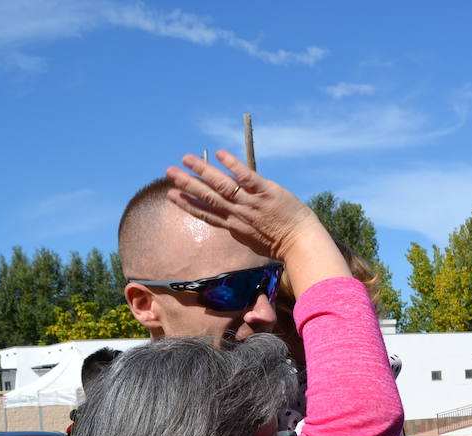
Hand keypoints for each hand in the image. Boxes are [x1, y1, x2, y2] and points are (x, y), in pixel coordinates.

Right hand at [166, 151, 324, 268]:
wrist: (302, 245)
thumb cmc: (283, 244)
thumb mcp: (255, 241)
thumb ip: (242, 229)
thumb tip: (232, 223)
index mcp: (235, 227)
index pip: (206, 214)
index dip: (188, 205)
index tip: (171, 195)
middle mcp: (239, 214)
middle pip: (208, 197)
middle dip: (187, 184)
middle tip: (168, 172)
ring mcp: (252, 202)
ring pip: (222, 185)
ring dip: (203, 171)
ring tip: (185, 159)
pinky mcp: (266, 192)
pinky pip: (246, 177)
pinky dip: (232, 165)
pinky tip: (219, 154)